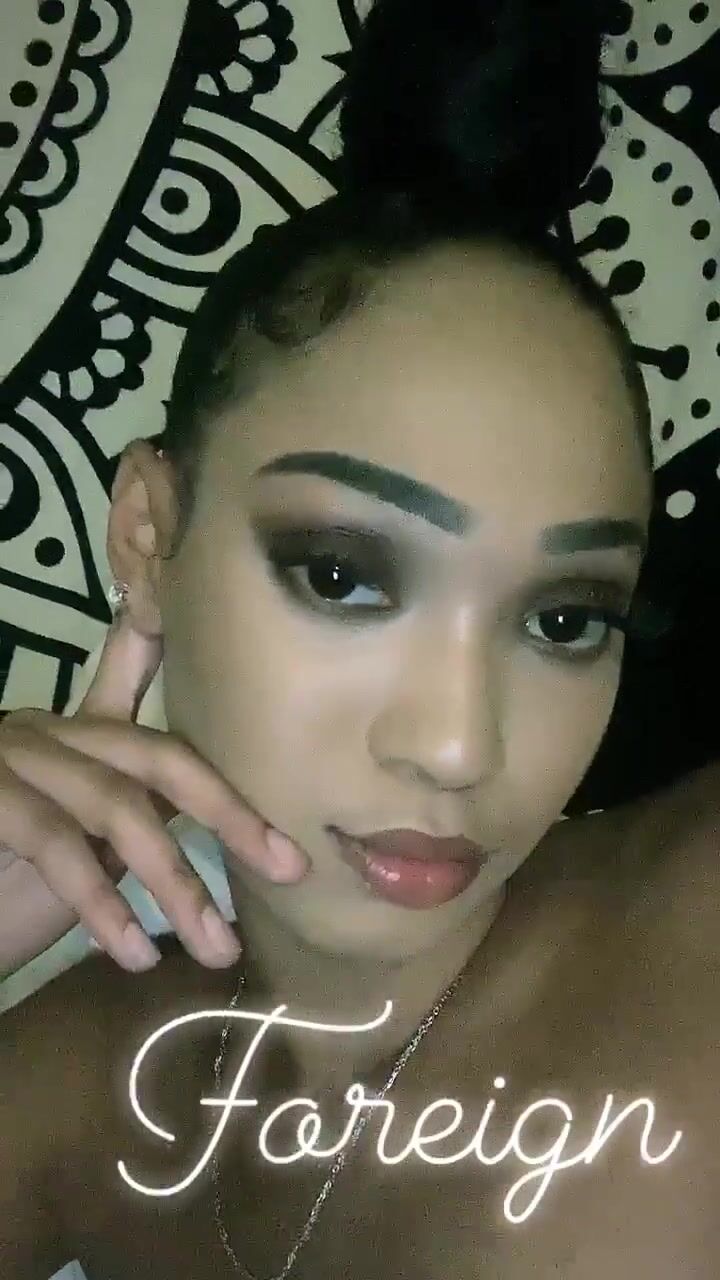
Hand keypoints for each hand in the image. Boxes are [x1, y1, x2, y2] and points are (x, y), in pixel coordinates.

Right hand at [0, 613, 307, 975]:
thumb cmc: (5, 895)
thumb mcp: (83, 855)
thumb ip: (133, 818)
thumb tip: (218, 818)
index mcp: (71, 738)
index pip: (126, 680)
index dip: (154, 645)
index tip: (188, 616)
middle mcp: (44, 734)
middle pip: (155, 755)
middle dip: (228, 812)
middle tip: (288, 867)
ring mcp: (11, 759)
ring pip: (115, 807)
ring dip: (177, 885)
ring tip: (218, 950)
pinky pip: (57, 846)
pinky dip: (104, 905)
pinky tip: (138, 952)